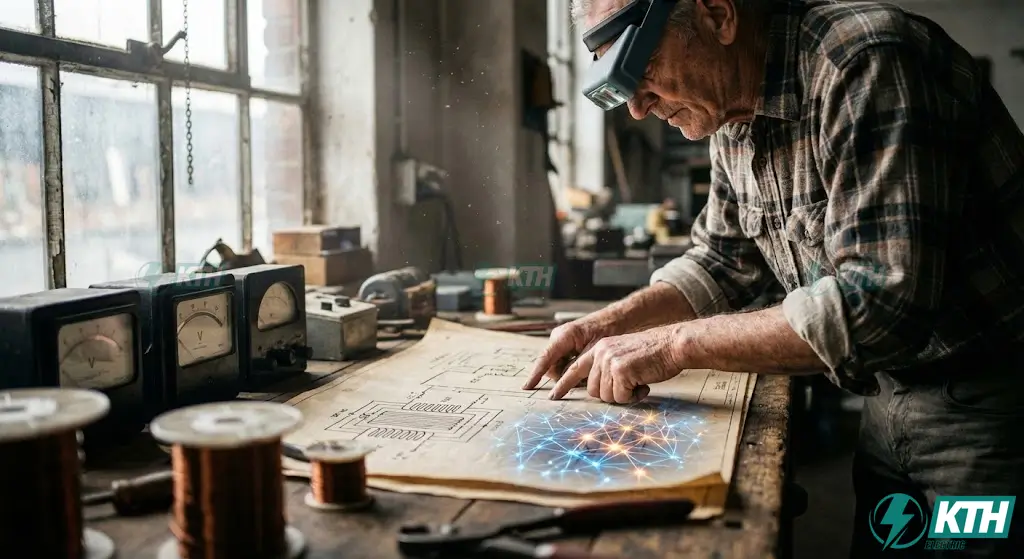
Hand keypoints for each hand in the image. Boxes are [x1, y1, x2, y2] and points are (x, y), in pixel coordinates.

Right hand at [522, 311, 631, 390]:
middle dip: (561, 376)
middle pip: (551, 365)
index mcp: (563, 336)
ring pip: (558, 365)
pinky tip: (585, 368)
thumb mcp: (592, 351)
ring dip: (568, 373)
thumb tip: (562, 378)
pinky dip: (571, 368)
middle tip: (581, 380)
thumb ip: (575, 364)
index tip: (527, 387)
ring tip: (586, 372)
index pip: (545, 359)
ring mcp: (562, 340)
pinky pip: (564, 360)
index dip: (536, 375)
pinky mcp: (568, 344)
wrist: (617, 319)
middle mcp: (559, 337)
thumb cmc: (607, 331)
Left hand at [547, 324, 686, 403]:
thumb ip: (608, 369)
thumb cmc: (654, 354)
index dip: (563, 384)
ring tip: (639, 382)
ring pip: (606, 396)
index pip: (575, 368)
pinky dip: (633, 396)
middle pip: (594, 391)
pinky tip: (643, 384)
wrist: (672, 344)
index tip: (552, 395)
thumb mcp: (624, 356)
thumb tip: (600, 391)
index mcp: (599, 348)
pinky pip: (620, 398)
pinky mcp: (620, 370)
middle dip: (612, 394)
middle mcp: (600, 353)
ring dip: (624, 395)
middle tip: (631, 386)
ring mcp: (609, 361)